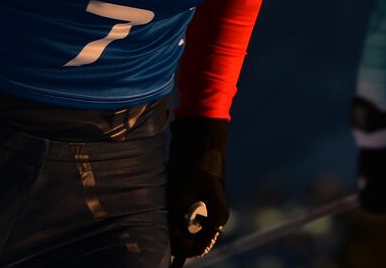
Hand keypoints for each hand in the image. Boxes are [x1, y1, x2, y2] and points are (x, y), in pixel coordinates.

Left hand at [167, 116, 229, 259]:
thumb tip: (171, 238)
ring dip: (181, 224)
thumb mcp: (180, 193)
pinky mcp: (206, 193)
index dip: (185, 249)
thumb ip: (176, 219)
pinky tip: (172, 209)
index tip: (171, 250)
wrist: (202, 136)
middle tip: (166, 235)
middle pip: (199, 235)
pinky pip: (194, 210)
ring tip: (167, 221)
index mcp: (218, 215)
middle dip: (182, 238)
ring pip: (195, 223)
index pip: (202, 244)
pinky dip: (183, 213)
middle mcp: (218, 211)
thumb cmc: (192, 164)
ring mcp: (213, 201)